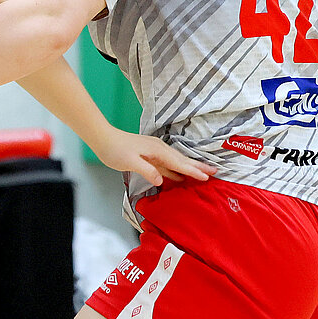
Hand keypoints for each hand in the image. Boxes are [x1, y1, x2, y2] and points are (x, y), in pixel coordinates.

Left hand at [88, 130, 211, 187]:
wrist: (103, 138)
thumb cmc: (114, 150)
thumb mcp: (130, 162)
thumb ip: (146, 170)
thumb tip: (160, 180)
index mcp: (158, 151)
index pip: (179, 163)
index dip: (193, 171)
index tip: (207, 177)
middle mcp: (160, 149)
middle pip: (182, 160)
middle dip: (198, 167)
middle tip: (215, 172)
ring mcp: (155, 151)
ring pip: (177, 161)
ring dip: (190, 167)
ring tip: (203, 173)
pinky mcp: (149, 155)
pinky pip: (168, 164)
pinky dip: (177, 169)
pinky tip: (180, 175)